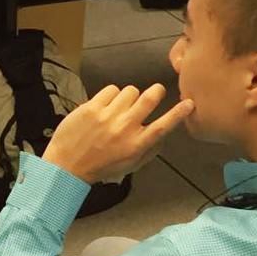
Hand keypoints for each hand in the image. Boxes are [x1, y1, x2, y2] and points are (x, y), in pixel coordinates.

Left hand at [43, 84, 193, 185]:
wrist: (67, 165)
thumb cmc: (101, 166)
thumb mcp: (130, 165)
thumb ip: (149, 150)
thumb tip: (164, 135)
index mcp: (137, 145)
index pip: (163, 126)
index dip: (178, 113)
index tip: (189, 103)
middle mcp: (125, 128)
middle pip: (149, 98)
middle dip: (156, 91)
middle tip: (154, 92)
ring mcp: (108, 116)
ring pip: (130, 90)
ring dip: (129, 96)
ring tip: (120, 107)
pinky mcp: (92, 107)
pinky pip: (111, 89)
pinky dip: (111, 95)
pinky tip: (105, 106)